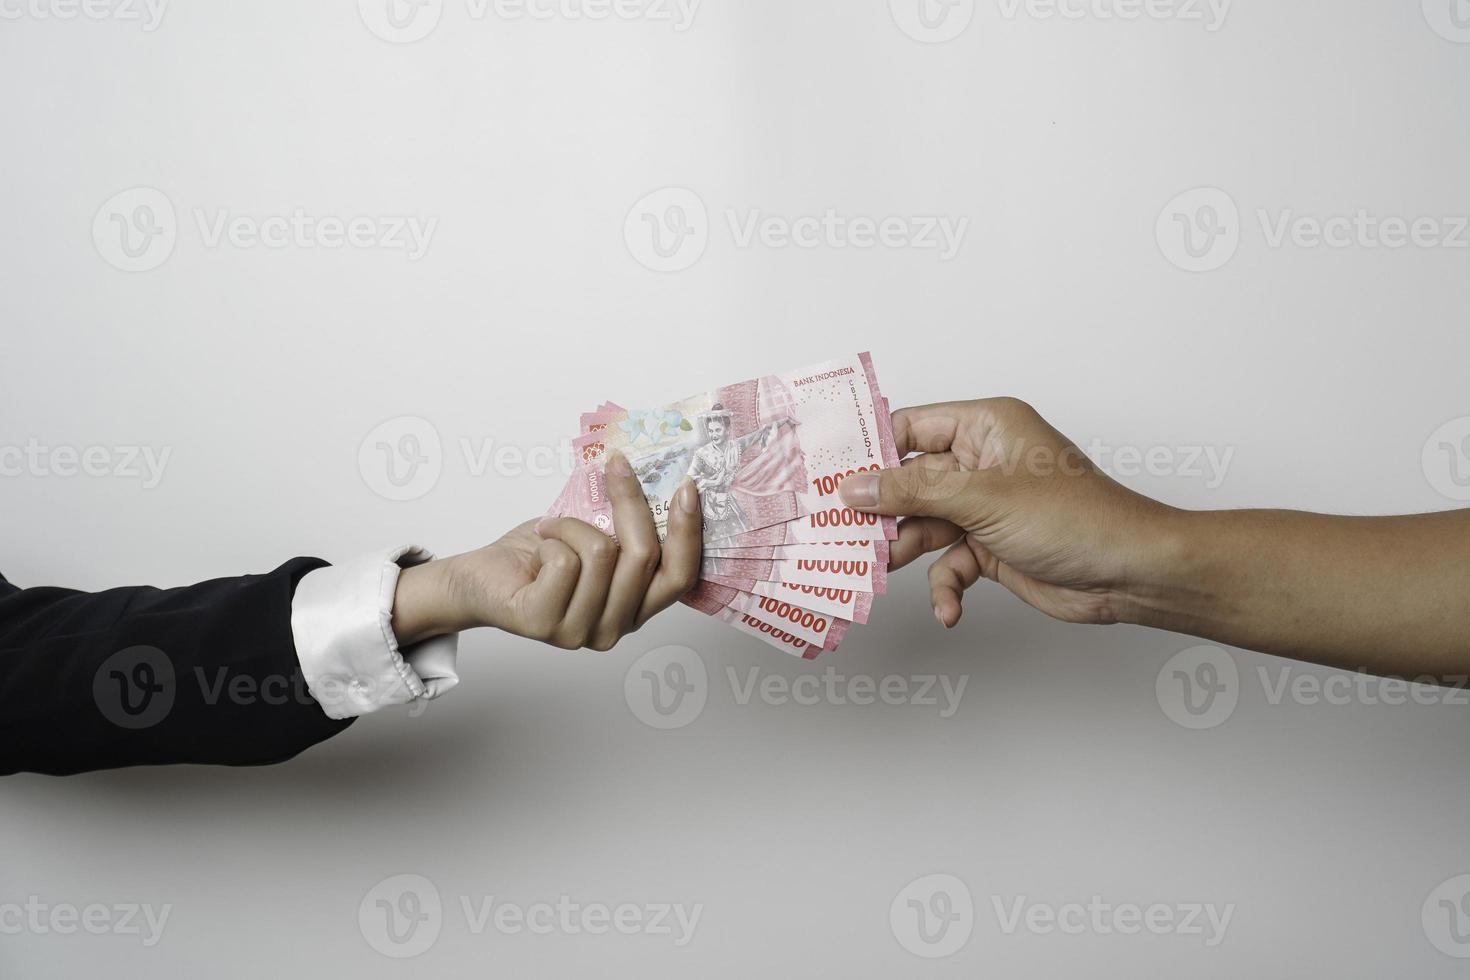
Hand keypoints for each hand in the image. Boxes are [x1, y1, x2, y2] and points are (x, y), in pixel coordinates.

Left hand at [393, 453, 701, 650]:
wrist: (481, 577)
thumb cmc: (541, 554)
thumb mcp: (595, 535)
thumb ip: (626, 527)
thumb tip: (652, 475)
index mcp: (636, 609)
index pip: (680, 577)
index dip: (688, 532)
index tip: (687, 487)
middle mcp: (615, 628)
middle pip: (644, 557)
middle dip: (630, 502)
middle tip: (615, 467)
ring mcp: (581, 632)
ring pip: (603, 553)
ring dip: (574, 524)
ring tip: (555, 528)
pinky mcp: (545, 624)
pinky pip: (565, 561)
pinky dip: (552, 536)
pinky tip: (540, 545)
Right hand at [838, 398, 1176, 627]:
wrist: (1129, 573)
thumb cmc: (1074, 517)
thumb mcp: (980, 498)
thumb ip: (911, 492)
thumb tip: (854, 487)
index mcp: (985, 426)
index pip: (911, 427)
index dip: (869, 449)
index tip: (826, 472)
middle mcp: (983, 462)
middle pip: (910, 482)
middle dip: (881, 511)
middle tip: (840, 531)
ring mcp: (986, 506)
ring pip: (924, 525)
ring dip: (907, 551)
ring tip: (878, 571)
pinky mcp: (993, 547)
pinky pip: (950, 562)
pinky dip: (946, 585)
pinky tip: (949, 608)